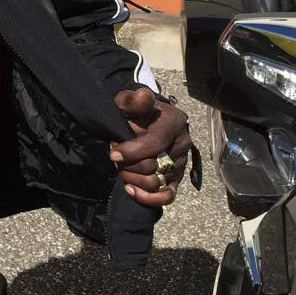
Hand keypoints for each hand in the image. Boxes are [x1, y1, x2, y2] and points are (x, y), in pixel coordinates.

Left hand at [109, 87, 191, 206]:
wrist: (142, 122)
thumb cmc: (134, 112)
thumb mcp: (129, 101)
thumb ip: (133, 100)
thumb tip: (143, 96)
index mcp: (174, 122)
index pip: (155, 142)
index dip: (132, 151)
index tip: (113, 153)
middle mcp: (182, 144)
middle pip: (153, 166)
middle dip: (128, 165)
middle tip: (117, 158)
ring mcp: (180, 164)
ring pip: (156, 183)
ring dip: (133, 180)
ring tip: (122, 170)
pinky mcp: (176, 179)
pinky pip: (167, 197)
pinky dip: (147, 197)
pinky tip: (131, 189)